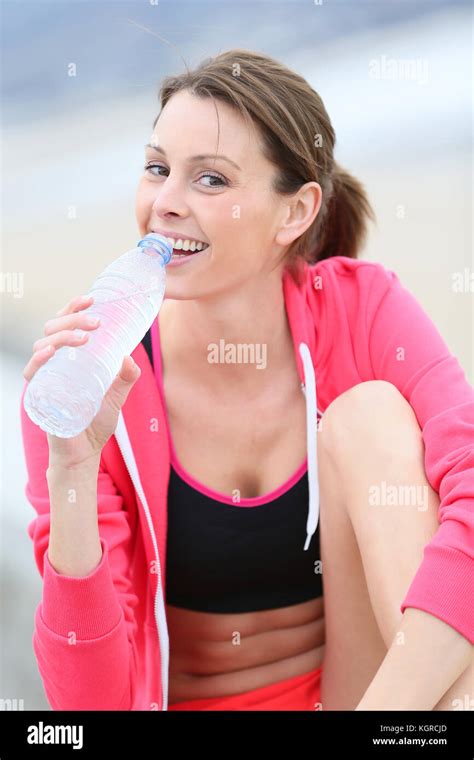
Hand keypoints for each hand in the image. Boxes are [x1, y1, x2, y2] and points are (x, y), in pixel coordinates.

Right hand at [23, 294, 140, 467]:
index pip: (65, 325)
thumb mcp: (116, 396)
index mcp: (69, 358)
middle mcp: (53, 363)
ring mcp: (45, 378)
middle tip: (96, 323)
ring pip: (42, 344)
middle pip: (52, 328)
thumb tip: (130, 356)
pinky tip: (49, 352)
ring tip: (85, 338)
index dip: (74, 309)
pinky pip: (32, 372)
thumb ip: (126, 377)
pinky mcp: (39, 395)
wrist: (84, 452)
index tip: (91, 299)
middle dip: (73, 320)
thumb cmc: (95, 422)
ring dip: (62, 336)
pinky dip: (39, 359)